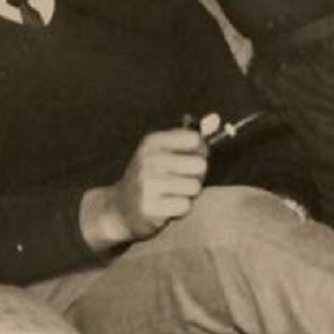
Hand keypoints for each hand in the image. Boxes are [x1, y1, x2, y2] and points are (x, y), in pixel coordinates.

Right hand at [84, 129, 208, 248]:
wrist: (119, 209)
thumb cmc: (148, 177)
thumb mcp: (158, 152)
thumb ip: (185, 140)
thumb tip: (214, 125)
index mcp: (153, 142)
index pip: (194, 139)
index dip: (201, 151)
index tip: (193, 157)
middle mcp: (149, 160)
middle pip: (199, 165)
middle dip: (197, 175)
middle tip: (183, 180)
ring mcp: (148, 184)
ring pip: (194, 187)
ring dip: (188, 194)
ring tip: (173, 193)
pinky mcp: (150, 208)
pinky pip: (185, 206)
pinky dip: (180, 209)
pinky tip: (167, 206)